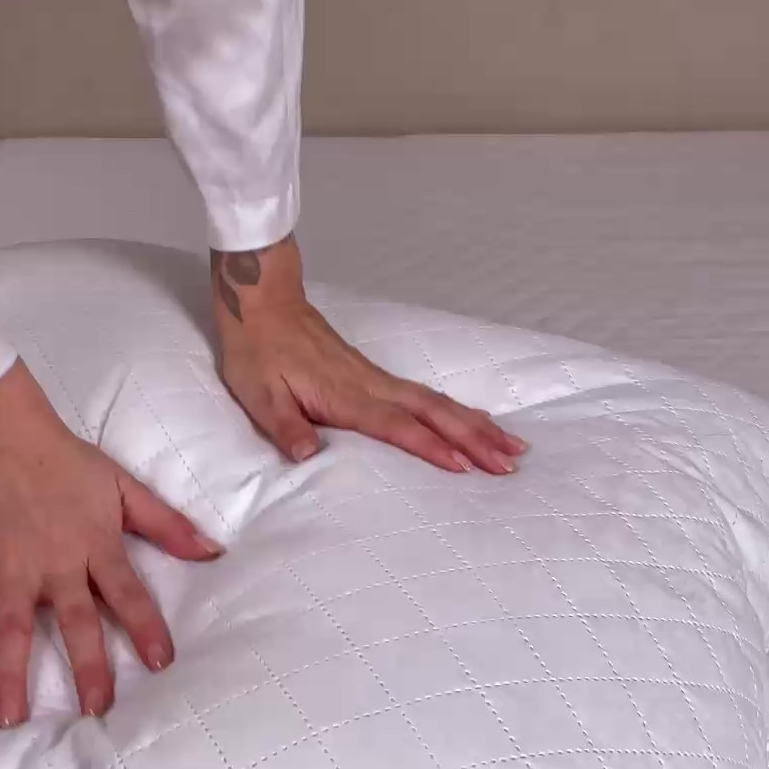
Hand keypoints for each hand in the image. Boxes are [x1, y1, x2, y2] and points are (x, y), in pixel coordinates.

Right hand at [0, 361, 220, 726]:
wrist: (0, 430)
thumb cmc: (66, 459)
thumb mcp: (123, 485)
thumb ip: (166, 522)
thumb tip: (213, 550)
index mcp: (95, 545)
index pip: (128, 593)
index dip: (145, 626)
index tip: (161, 662)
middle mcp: (54, 564)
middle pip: (74, 622)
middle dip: (87, 667)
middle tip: (95, 711)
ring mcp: (11, 569)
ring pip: (12, 629)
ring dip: (12, 675)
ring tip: (13, 720)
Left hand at [211, 236, 525, 473]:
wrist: (262, 302)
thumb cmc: (257, 350)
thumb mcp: (258, 393)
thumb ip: (286, 426)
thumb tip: (307, 456)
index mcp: (344, 395)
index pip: (395, 425)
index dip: (428, 446)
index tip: (463, 466)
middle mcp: (370, 385)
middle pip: (432, 412)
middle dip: (474, 438)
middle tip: (510, 462)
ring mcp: (376, 378)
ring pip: (436, 403)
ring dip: (475, 425)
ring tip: (511, 446)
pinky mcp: (374, 375)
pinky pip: (425, 396)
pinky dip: (456, 412)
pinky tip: (473, 422)